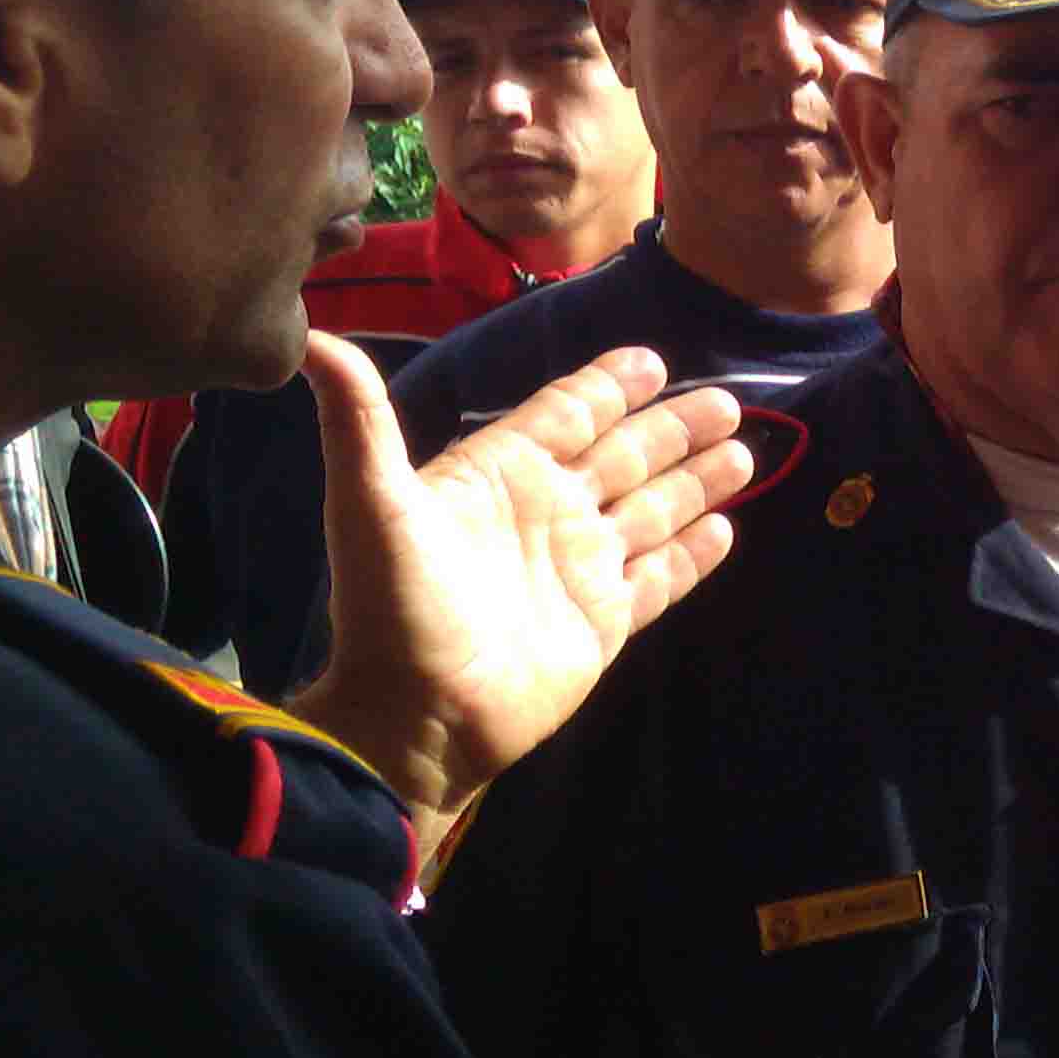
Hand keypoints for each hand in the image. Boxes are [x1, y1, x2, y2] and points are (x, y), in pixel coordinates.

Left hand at [296, 337, 754, 820]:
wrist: (416, 719)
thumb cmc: (394, 609)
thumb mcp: (371, 505)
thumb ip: (360, 420)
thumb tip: (315, 338)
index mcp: (498, 476)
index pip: (563, 414)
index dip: (606, 386)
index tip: (650, 360)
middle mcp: (545, 514)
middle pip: (623, 455)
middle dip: (672, 427)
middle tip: (725, 399)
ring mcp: (578, 569)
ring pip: (651, 509)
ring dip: (695, 481)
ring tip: (742, 452)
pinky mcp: (603, 623)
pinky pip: (659, 577)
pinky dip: (693, 554)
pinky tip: (726, 528)